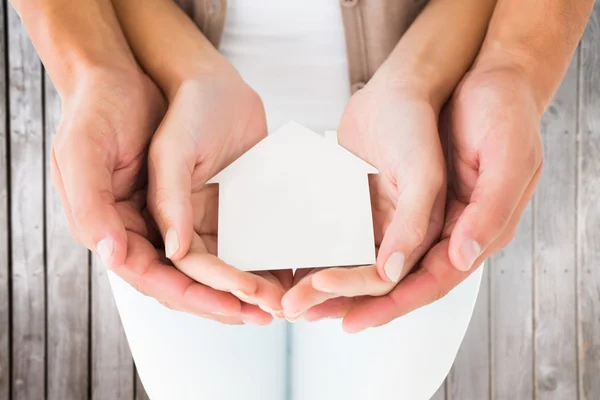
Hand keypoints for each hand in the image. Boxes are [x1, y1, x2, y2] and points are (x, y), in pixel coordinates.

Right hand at [52, 66, 262, 324]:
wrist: (140, 74)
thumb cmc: (104, 108)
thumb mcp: (89, 149)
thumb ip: (103, 204)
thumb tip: (136, 255)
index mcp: (114, 227)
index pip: (154, 276)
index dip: (194, 295)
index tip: (232, 307)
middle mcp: (146, 230)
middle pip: (186, 280)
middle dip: (224, 301)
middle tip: (264, 314)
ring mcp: (176, 218)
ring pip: (209, 266)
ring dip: (241, 286)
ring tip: (278, 300)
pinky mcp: (200, 203)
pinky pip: (224, 240)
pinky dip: (248, 257)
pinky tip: (276, 267)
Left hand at [324, 68, 542, 331]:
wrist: (481, 76)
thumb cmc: (503, 114)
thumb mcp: (506, 158)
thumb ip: (487, 211)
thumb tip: (459, 258)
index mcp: (474, 231)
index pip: (430, 281)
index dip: (392, 305)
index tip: (354, 320)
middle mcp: (443, 230)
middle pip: (396, 278)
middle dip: (354, 300)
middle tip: (309, 314)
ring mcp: (418, 213)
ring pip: (376, 258)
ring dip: (341, 278)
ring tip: (300, 294)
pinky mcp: (397, 195)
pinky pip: (367, 227)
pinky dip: (341, 244)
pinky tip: (311, 251)